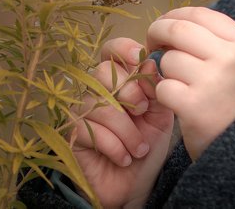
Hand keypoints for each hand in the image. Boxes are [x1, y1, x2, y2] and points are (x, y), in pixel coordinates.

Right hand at [72, 38, 173, 208]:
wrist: (137, 185)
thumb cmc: (147, 145)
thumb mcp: (161, 115)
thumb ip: (157, 89)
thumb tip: (150, 61)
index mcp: (119, 80)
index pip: (111, 51)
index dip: (123, 49)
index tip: (140, 57)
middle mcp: (96, 91)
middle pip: (102, 73)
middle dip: (130, 93)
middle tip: (144, 112)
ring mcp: (82, 111)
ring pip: (101, 105)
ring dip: (127, 131)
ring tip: (140, 148)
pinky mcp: (73, 134)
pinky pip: (92, 130)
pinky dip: (115, 146)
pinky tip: (125, 157)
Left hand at [147, 7, 234, 159]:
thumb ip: (214, 41)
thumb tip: (173, 21)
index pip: (199, 14)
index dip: (175, 16)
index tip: (164, 26)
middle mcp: (230, 58)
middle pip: (178, 29)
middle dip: (156, 33)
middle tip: (151, 44)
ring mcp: (212, 81)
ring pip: (167, 60)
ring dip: (163, 71)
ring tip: (177, 83)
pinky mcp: (194, 106)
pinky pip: (162, 87)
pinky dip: (163, 94)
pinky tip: (176, 103)